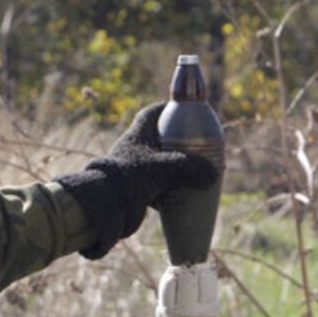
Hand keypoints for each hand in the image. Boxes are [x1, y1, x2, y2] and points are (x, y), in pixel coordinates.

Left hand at [58, 101, 218, 258]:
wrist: (103, 207)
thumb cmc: (130, 179)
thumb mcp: (164, 169)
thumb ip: (190, 168)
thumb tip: (214, 174)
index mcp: (137, 134)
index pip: (152, 113)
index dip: (169, 109)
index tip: (187, 111)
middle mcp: (133, 150)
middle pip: (161, 141)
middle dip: (181, 146)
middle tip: (201, 151)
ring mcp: (133, 170)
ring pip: (161, 165)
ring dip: (178, 171)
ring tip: (197, 176)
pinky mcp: (134, 190)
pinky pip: (157, 186)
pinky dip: (170, 191)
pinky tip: (182, 199)